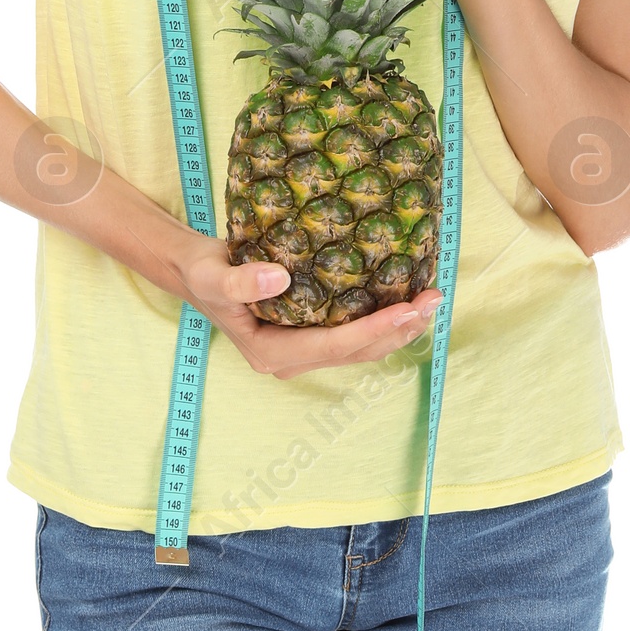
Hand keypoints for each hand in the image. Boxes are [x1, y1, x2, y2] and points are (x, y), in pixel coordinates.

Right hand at [166, 229, 441, 379]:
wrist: (196, 272)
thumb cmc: (204, 273)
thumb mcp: (213, 275)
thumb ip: (241, 281)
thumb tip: (279, 277)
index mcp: (272, 353)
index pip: (334, 346)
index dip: (373, 330)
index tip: (406, 310)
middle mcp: (292, 359)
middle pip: (357, 352)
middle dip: (398, 330)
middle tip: (433, 301)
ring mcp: (303, 349)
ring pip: (361, 346)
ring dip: (397, 327)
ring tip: (430, 301)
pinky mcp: (310, 333)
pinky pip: (353, 332)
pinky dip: (382, 318)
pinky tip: (404, 297)